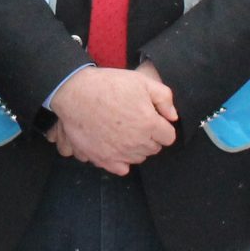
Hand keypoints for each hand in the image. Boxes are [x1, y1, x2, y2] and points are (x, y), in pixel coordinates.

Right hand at [47, 67, 177, 174]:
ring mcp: (120, 153)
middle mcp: (137, 142)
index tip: (153, 120)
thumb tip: (173, 116)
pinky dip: (122, 160)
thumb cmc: (108, 85)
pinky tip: (116, 146)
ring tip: (124, 132)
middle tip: (136, 123)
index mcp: (149, 124)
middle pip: (154, 148)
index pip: (169, 137)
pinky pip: (122, 169)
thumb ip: (164, 98)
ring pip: (139, 158)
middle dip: (150, 137)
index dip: (162, 127)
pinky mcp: (104, 159)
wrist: (76, 93)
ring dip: (136, 148)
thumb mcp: (141, 81)